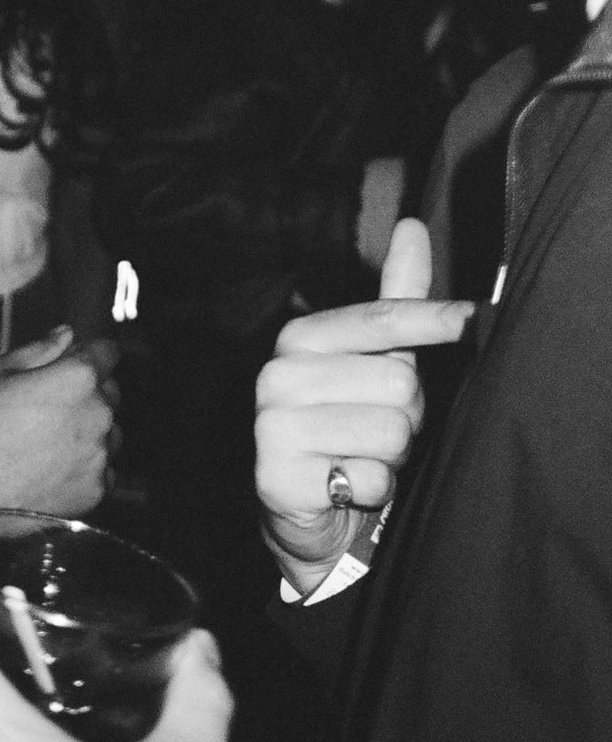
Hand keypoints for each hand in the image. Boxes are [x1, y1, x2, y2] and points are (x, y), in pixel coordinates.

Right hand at [0, 325, 118, 517]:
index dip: (91, 353)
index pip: (107, 352)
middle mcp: (98, 414)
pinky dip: (85, 465)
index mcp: (78, 378)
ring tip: (51, 440)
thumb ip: (39, 350)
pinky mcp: (95, 490)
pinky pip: (102, 469)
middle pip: (109, 393)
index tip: (75, 362)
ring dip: (90, 430)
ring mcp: (99, 456)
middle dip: (88, 392)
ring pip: (109, 432)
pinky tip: (54, 467)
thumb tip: (67, 334)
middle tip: (51, 406)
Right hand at [255, 218, 473, 591]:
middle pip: (400, 381)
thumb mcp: (375, 360)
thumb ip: (396, 298)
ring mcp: (273, 423)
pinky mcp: (276, 474)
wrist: (307, 516)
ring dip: (391, 457)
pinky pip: (370, 477)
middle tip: (375, 431)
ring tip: (360, 459)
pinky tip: (346, 487)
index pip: (382, 317)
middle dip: (406, 417)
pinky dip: (372, 490)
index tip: (467, 318)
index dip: (432, 320)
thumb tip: (412, 226)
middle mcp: (278, 373)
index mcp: (300, 338)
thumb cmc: (349, 430)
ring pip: (391, 431)